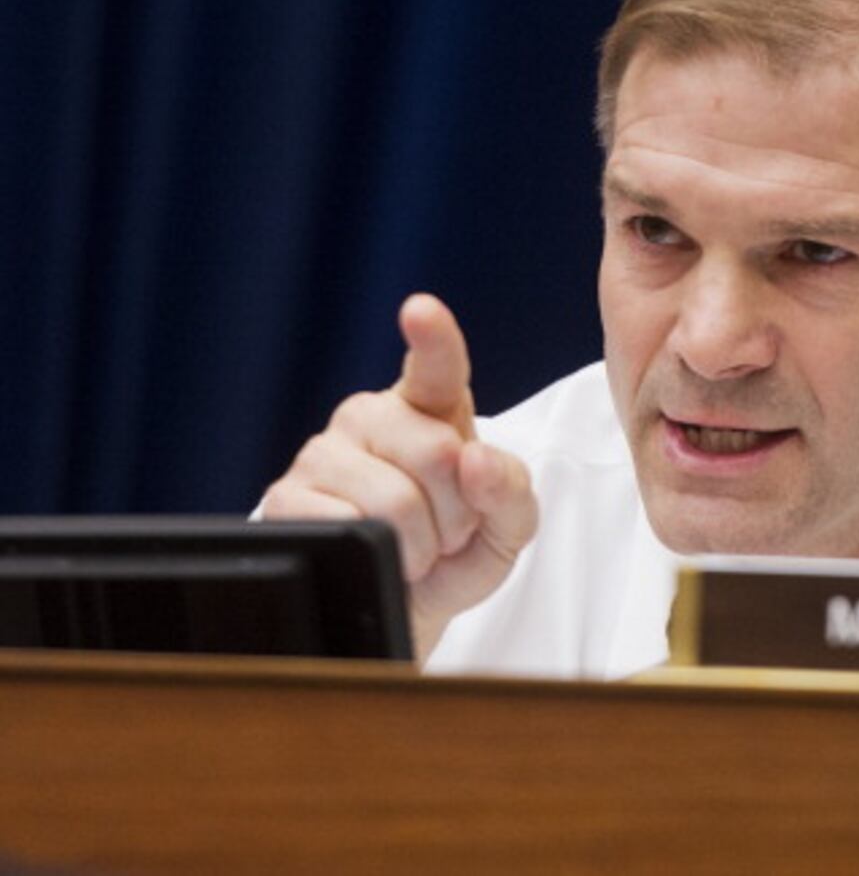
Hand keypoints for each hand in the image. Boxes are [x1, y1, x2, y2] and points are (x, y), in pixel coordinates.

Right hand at [261, 294, 537, 659]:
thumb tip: (476, 460)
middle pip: (436, 451)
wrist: (409, 607)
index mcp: (430, 406)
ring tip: (414, 548)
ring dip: (421, 544)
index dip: (431, 338)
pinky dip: (381, 559)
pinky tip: (380, 560)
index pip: (434, 364)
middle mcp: (372, 416)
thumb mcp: (508, 526)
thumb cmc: (458, 552)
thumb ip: (510, 491)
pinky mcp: (288, 496)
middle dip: (457, 512)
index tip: (421, 310)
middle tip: (446, 531)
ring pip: (394, 499)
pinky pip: (347, 524)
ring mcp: (325, 452)